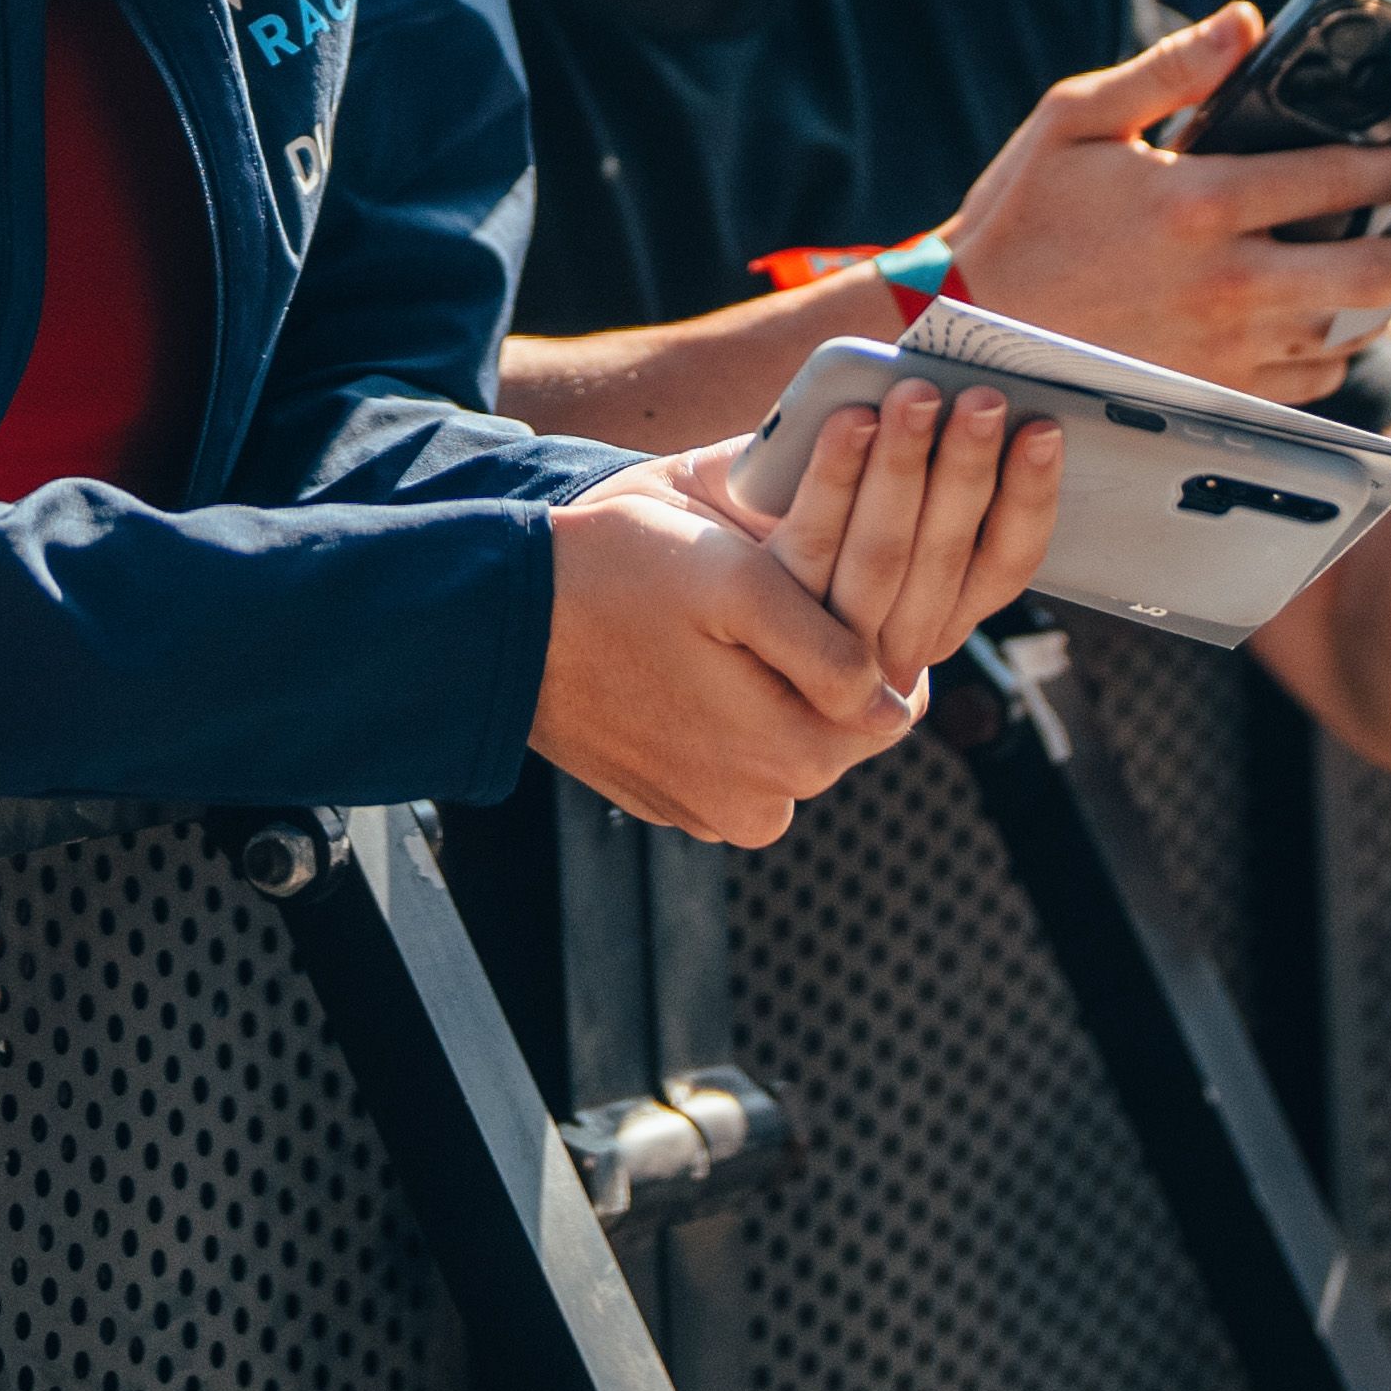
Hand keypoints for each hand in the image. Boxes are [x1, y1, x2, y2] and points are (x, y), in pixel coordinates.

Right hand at [529, 453, 918, 846]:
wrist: (492, 622)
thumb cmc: (611, 579)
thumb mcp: (734, 581)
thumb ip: (830, 648)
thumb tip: (898, 706)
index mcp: (786, 760)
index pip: (888, 700)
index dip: (878, 629)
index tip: (844, 582)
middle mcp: (754, 809)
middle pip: (834, 723)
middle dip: (824, 657)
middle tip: (785, 587)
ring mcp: (704, 811)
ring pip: (782, 736)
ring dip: (774, 683)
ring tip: (732, 617)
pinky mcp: (665, 798)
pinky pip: (727, 751)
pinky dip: (724, 706)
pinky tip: (689, 654)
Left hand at [717, 381, 1064, 702]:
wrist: (654, 552)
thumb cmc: (766, 509)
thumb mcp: (842, 492)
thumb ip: (899, 470)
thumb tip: (951, 397)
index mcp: (934, 614)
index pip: (1001, 565)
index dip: (1028, 498)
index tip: (1043, 428)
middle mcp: (892, 649)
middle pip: (946, 557)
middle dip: (968, 468)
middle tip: (984, 397)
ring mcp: (828, 647)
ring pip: (883, 555)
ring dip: (906, 466)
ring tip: (918, 393)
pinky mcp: (765, 623)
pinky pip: (809, 548)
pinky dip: (834, 477)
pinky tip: (850, 419)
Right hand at [934, 3, 1390, 398]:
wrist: (969, 319)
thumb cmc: (1022, 210)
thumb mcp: (1076, 117)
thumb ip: (1170, 69)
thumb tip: (1247, 21)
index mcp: (1198, 201)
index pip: (1338, 180)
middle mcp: (1225, 281)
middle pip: (1374, 273)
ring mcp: (1225, 346)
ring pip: (1351, 333)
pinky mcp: (1214, 391)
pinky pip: (1311, 381)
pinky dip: (1339, 351)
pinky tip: (1338, 319)